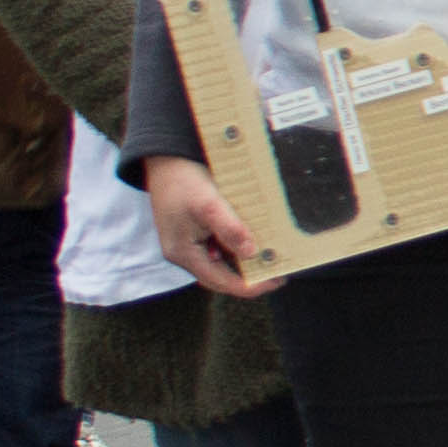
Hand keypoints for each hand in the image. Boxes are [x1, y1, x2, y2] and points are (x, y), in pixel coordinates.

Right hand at [144, 155, 279, 298]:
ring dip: (246, 261)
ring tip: (273, 257)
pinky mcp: (195, 233)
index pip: (220, 281)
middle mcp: (185, 253)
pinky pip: (220, 247)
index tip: (277, 280)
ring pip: (222, 262)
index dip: (250, 286)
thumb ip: (229, 229)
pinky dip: (239, 247)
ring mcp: (189, 244)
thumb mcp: (209, 204)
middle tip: (280, 270)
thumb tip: (251, 252)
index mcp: (183, 253)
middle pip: (221, 276)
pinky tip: (257, 240)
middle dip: (250, 276)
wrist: (167, 161)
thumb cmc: (184, 181)